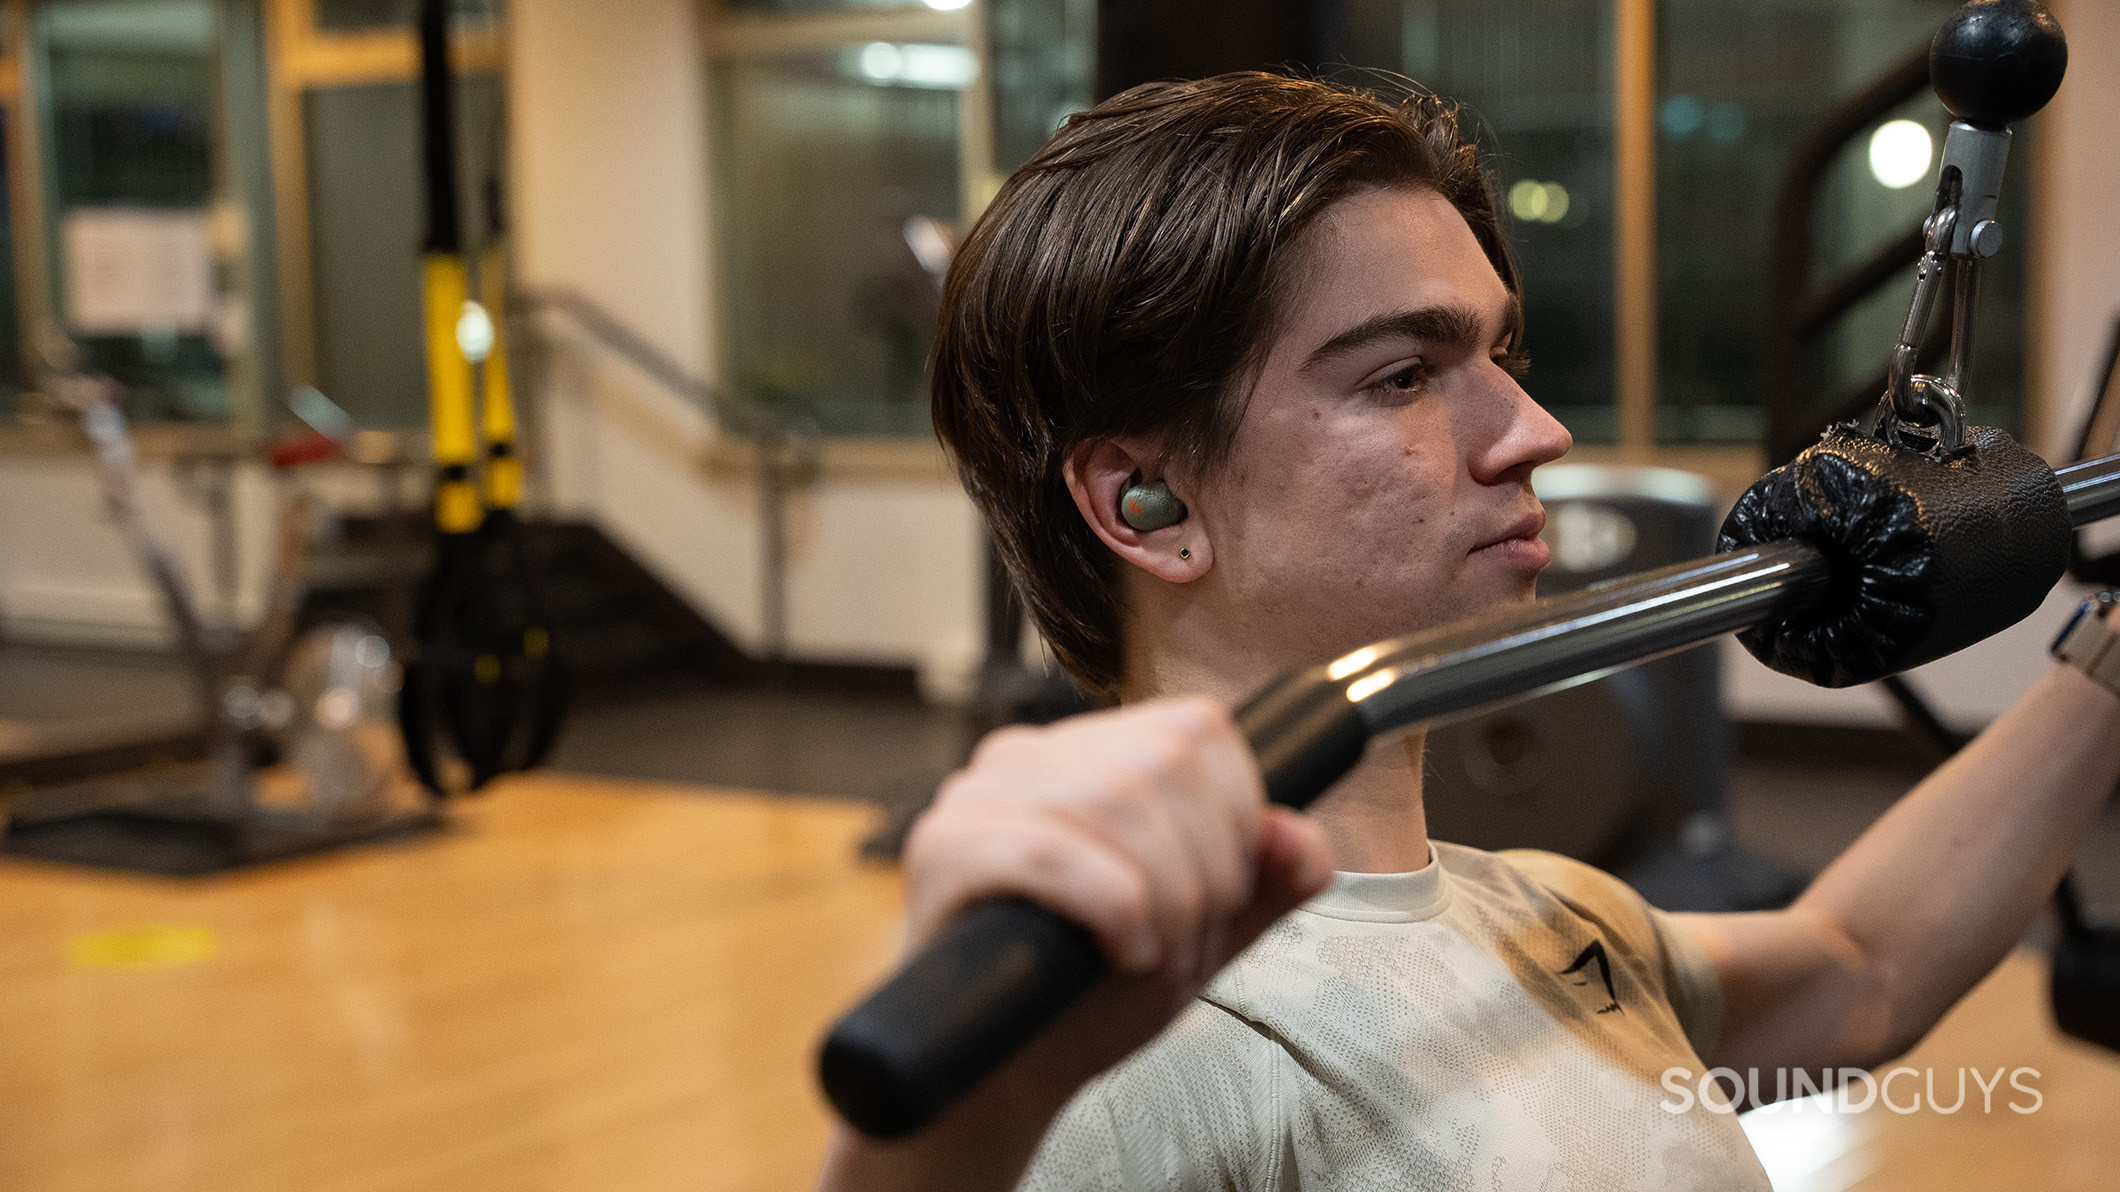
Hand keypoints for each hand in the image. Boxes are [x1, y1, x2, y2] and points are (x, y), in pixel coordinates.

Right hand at [899, 697, 1335, 1070]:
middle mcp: (1025, 756)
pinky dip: (1113, 908)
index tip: (1223, 894)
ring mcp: (974, 796)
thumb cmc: (1088, 999)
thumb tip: (1299, 838)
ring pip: (1115, 800)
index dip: (1238, 814)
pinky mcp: (940, 848)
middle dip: (1206, 868)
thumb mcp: (1201, 937)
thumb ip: (1265, 886)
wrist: (1002, 1081)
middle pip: (1166, 761)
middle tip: (1185, 942)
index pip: (1197, 729)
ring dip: (1165, 898)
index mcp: (1086, 754)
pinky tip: (1116, 953)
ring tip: (1150, 956)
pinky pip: (1051, 848)